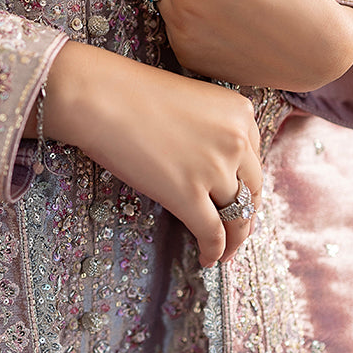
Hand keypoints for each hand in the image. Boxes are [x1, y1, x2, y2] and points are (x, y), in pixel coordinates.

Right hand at [41, 42, 261, 266]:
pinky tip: (208, 259)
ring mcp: (214, 169)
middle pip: (252, 190)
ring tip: (225, 252)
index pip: (254, 159)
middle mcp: (236, 141)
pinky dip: (214, 250)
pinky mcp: (188, 195)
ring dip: (233, 238)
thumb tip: (205, 162)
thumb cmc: (129, 92)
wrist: (99, 97)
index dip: (246, 183)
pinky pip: (211, 232)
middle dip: (246, 214)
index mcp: (239, 112)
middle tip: (237, 230)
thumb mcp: (188, 100)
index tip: (239, 198)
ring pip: (237, 216)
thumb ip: (208, 127)